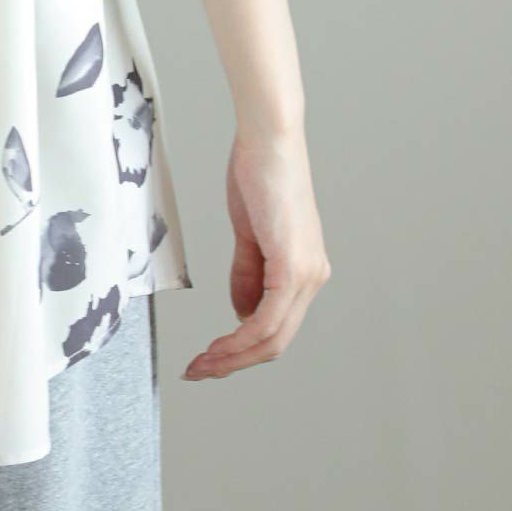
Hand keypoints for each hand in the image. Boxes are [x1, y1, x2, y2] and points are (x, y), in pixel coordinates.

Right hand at [182, 128, 330, 379]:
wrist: (269, 140)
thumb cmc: (258, 173)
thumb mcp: (248, 232)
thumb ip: (247, 273)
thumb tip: (242, 314)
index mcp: (303, 269)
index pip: (275, 327)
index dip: (241, 350)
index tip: (208, 358)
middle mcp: (312, 277)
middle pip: (276, 341)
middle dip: (234, 362)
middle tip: (199, 370)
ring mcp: (307, 273)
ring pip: (273, 337)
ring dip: (234, 356)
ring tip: (201, 363)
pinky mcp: (293, 266)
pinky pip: (268, 318)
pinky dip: (241, 338)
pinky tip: (219, 345)